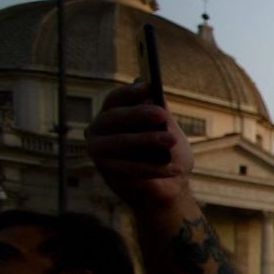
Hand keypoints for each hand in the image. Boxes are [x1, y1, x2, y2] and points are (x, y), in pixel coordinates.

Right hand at [84, 83, 194, 213]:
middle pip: (114, 117)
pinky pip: (130, 168)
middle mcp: (98, 130)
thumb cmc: (166, 153)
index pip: (115, 99)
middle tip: (161, 113)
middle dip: (139, 114)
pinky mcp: (107, 172)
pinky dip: (154, 168)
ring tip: (171, 140)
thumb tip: (157, 96)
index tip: (149, 86)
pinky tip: (174, 168)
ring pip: (121, 141)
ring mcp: (98, 151)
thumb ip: (161, 115)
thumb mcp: (167, 130)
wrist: (169, 187)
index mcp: (112, 115)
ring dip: (147, 139)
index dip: (130, 92)